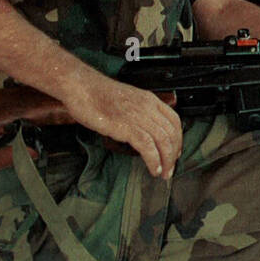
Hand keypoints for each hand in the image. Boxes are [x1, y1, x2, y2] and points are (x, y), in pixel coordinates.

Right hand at [59, 69, 181, 179]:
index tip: (175, 152)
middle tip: (170, 169)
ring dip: (166, 161)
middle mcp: (147, 106)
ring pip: (163, 141)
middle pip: (171, 133)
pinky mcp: (125, 126)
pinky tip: (153, 169)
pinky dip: (154, 160)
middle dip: (174, 154)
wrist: (81, 87)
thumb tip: (144, 131)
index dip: (178, 139)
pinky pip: (147, 146)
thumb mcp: (126, 100)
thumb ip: (138, 113)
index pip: (174, 120)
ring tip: (163, 173)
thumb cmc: (97, 94)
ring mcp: (137, 116)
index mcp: (149, 99)